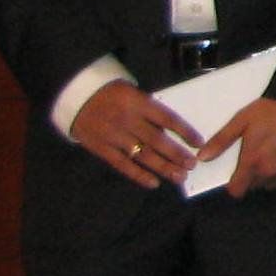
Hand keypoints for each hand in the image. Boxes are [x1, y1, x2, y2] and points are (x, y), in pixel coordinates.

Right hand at [72, 80, 199, 189]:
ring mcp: (113, 135)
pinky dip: (138, 175)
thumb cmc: (112, 94)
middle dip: (176, 154)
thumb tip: (174, 130)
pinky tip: (153, 183)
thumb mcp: (133, 92)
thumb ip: (150, 109)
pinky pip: (122, 164)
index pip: (167, 118)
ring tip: (179, 177)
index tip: (199, 143)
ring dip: (163, 167)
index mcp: (138, 102)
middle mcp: (127, 119)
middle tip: (192, 165)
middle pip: (157, 140)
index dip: (185, 131)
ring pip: (142, 154)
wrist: (76, 97)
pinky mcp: (101, 148)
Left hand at [192, 96, 275, 198]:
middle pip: (254, 186)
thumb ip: (221, 140)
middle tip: (255, 157)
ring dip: (268, 174)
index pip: (237, 190)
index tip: (235, 174)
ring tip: (271, 154)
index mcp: (253, 162)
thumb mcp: (242, 120)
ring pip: (272, 183)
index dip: (233, 184)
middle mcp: (271, 172)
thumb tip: (202, 157)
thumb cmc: (273, 111)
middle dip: (251, 176)